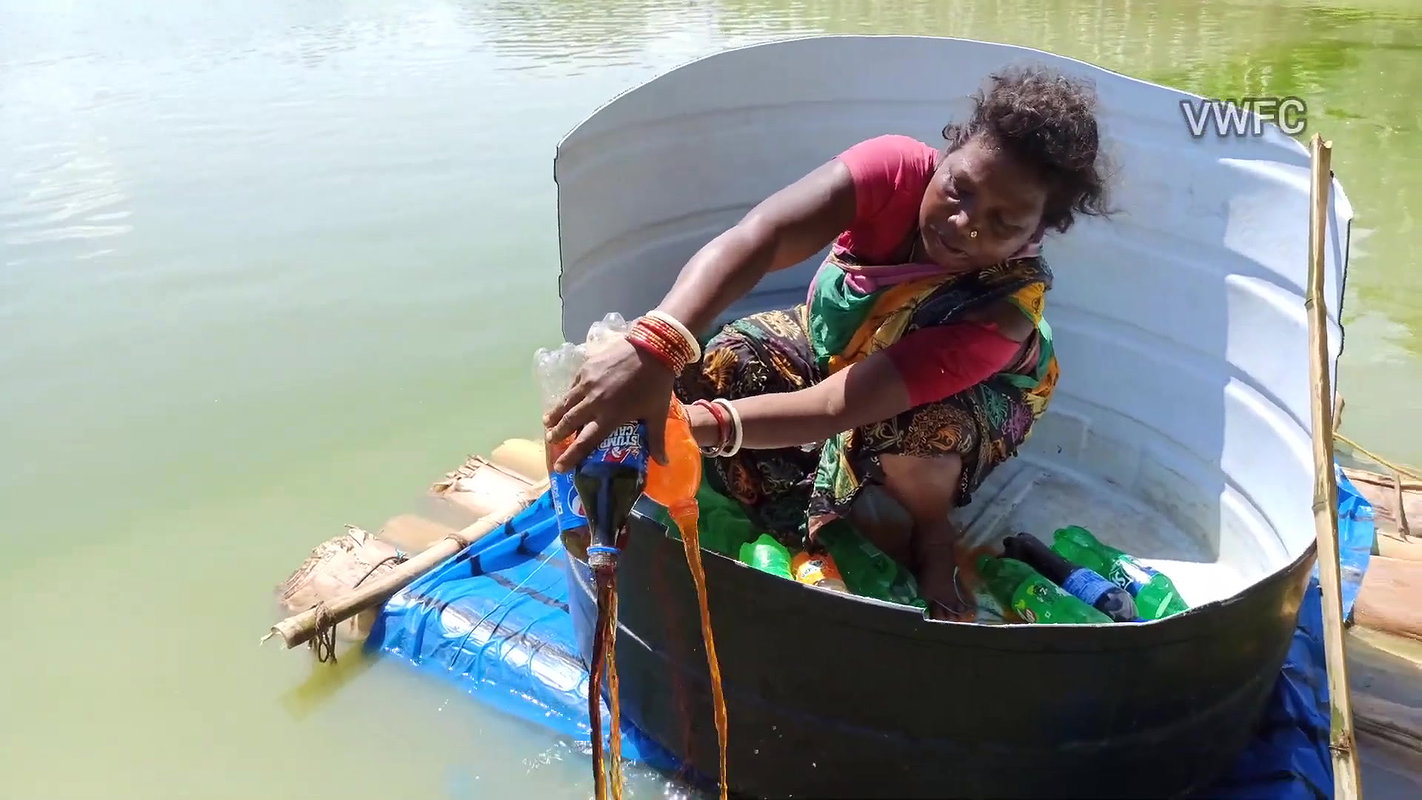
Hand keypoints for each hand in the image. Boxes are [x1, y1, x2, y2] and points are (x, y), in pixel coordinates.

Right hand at [543, 337, 675, 471]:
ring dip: (555, 414)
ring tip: (547, 422)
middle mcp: (594, 402)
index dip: (571, 456)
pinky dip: (567, 395)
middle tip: (551, 441)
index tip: (559, 467)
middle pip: (569, 422)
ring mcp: (587, 383)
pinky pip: (573, 385)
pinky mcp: (587, 367)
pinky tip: (565, 398)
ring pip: (565, 402)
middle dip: (557, 433)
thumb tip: (664, 463)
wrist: (653, 347)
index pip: (585, 442)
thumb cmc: (656, 384)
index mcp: (610, 417)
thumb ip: (657, 440)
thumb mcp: (658, 414)